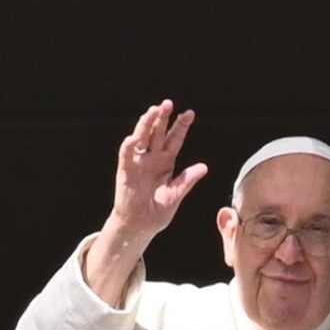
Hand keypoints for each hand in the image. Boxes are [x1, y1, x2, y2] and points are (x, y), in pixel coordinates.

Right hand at [85, 102, 208, 300]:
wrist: (140, 226)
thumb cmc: (157, 211)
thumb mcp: (176, 195)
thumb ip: (187, 180)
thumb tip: (204, 167)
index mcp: (166, 162)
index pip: (174, 139)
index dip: (181, 126)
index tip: (189, 113)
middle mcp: (152, 158)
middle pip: (157, 133)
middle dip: (163, 118)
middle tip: (168, 104)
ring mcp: (138, 163)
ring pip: (142, 138)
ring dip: (146, 124)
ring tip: (153, 111)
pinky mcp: (126, 171)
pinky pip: (126, 155)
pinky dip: (129, 146)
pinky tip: (134, 137)